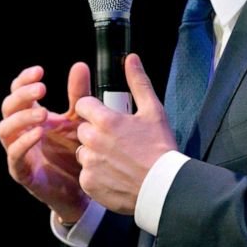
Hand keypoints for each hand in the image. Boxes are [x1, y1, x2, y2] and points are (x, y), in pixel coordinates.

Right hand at [0, 62, 91, 222]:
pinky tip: (39, 134)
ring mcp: (19, 151)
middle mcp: (21, 131)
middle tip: (41, 88)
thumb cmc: (75, 151)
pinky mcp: (22, 171)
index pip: (18, 91)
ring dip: (21, 118)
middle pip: (8, 107)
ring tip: (43, 113)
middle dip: (22, 95)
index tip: (40, 71)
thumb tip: (80, 65)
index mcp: (31, 115)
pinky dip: (24, 143)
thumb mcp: (79, 119)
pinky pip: (14, 155)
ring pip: (5, 129)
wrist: (81, 187)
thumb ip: (78, 94)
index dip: (24, 80)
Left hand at [75, 53, 176, 214]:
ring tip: (117, 159)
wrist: (163, 187)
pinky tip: (115, 175)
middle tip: (117, 141)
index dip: (94, 110)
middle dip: (95, 132)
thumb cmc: (160, 148)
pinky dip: (97, 175)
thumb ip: (138, 82)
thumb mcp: (153, 111)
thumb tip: (131, 59)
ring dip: (95, 154)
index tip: (106, 117)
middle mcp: (92, 140)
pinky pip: (86, 174)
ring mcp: (89, 163)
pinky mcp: (89, 183)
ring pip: (83, 152)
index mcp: (105, 120)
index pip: (83, 105)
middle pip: (83, 129)